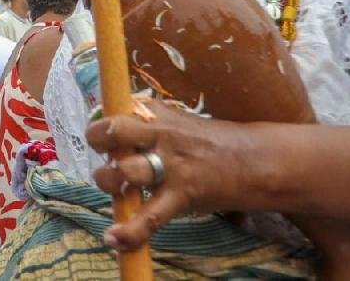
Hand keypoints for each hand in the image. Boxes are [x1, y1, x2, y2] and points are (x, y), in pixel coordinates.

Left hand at [86, 100, 254, 251]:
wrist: (251, 160)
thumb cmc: (206, 142)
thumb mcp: (174, 121)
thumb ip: (143, 125)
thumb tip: (109, 133)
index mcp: (156, 114)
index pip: (115, 112)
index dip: (101, 126)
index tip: (102, 138)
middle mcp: (160, 134)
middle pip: (114, 131)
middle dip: (98, 143)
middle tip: (106, 157)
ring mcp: (171, 165)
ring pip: (126, 171)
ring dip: (109, 182)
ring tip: (114, 188)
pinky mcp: (181, 195)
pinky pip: (149, 217)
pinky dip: (129, 231)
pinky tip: (114, 237)